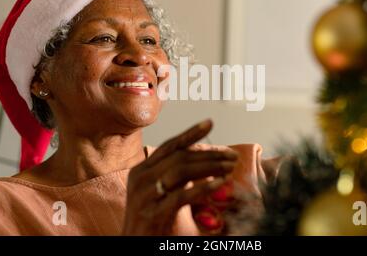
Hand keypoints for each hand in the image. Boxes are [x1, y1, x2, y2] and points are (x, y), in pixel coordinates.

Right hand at [122, 119, 238, 234]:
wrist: (133, 245)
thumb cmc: (151, 219)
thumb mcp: (160, 191)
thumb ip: (176, 175)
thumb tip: (205, 161)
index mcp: (142, 170)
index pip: (169, 145)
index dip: (190, 133)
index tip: (210, 123)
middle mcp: (141, 178)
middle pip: (180, 156)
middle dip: (209, 154)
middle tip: (232, 156)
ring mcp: (144, 195)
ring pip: (181, 171)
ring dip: (210, 167)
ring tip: (230, 167)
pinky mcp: (153, 213)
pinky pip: (181, 195)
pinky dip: (203, 187)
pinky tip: (220, 182)